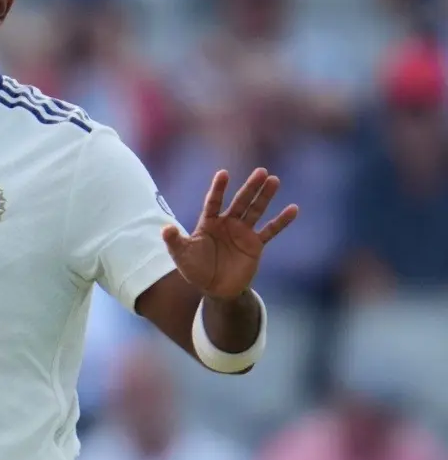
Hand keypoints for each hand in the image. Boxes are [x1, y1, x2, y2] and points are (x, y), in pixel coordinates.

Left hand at [162, 168, 298, 299]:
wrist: (215, 288)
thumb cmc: (195, 269)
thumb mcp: (181, 255)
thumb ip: (174, 241)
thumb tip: (165, 229)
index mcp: (208, 222)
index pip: (214, 201)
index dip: (218, 188)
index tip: (224, 173)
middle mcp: (227, 223)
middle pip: (239, 201)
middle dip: (250, 188)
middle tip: (261, 171)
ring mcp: (242, 232)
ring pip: (256, 211)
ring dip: (265, 196)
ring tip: (274, 180)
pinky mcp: (255, 245)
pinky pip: (270, 230)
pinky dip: (281, 221)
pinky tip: (293, 209)